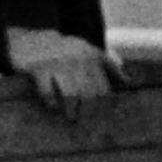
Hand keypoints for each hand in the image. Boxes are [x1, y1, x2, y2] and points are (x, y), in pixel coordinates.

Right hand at [3, 27, 128, 119]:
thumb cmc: (66, 50)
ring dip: (72, 109)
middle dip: (89, 111)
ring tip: (72, 117)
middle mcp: (78, 60)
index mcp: (92, 57)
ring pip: (71, 94)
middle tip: (87, 123)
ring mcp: (58, 63)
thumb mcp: (89, 51)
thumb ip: (109, 64)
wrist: (33, 38)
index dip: (103, 106)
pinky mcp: (39, 68)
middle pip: (89, 93)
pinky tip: (54, 107)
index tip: (103, 119)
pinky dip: (52, 102)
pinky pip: (48, 91)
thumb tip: (128, 80)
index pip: (103, 87)